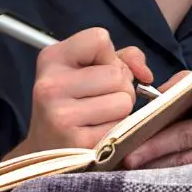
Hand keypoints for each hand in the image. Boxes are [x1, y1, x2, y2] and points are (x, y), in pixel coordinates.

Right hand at [10, 28, 153, 155]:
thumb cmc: (72, 105)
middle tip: (99, 102)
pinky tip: (98, 134)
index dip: (110, 58)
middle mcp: (51, 84)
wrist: (47, 152)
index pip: (99, 39)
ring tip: (99, 118)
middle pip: (117, 75)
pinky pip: (120, 127)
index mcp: (52, 58)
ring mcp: (61, 114)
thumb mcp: (87, 71)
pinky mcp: (77, 142)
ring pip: (124, 101)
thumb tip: (145, 73)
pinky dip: (117, 131)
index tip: (99, 72)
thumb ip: (122, 59)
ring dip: (121, 112)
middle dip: (120, 89)